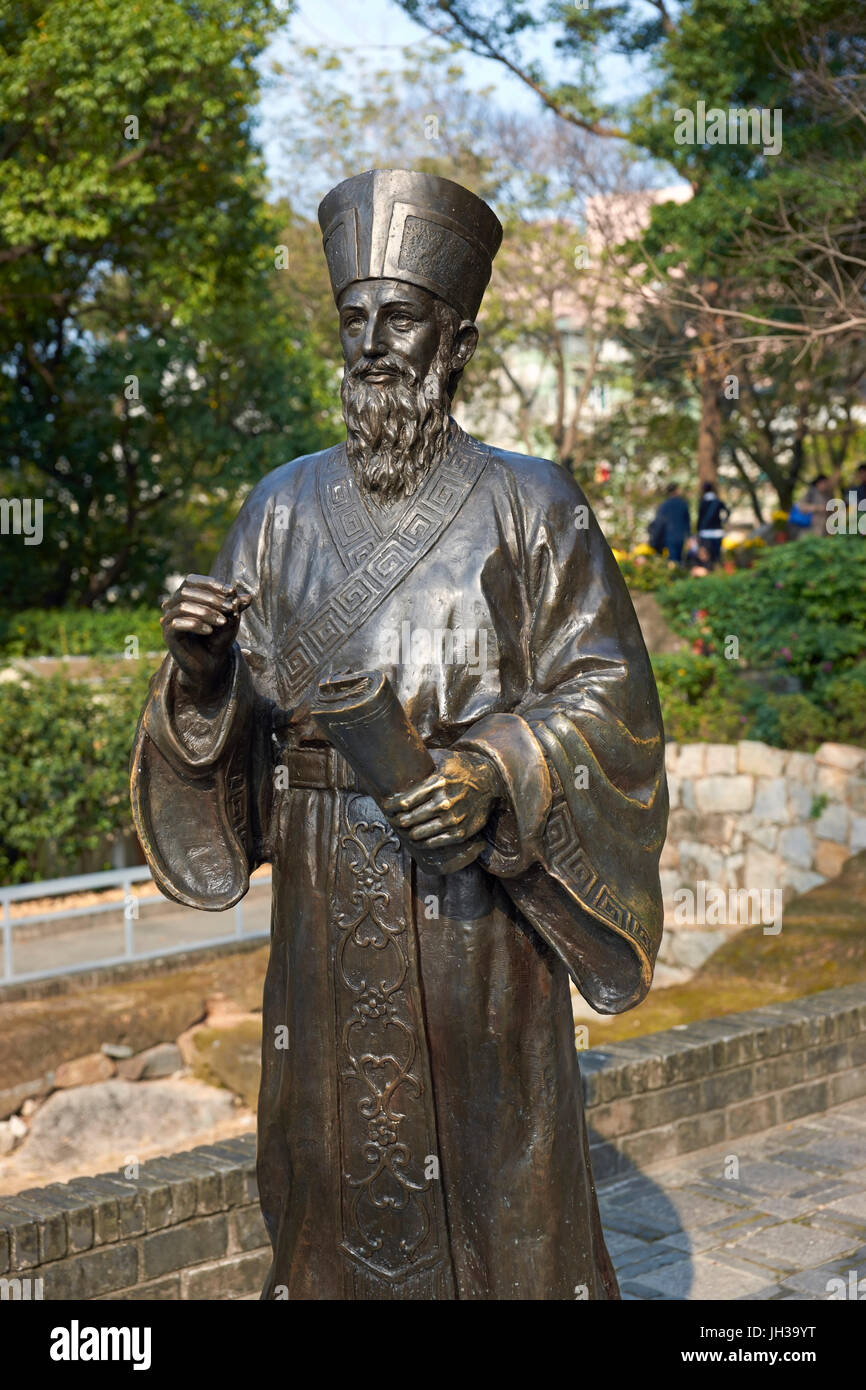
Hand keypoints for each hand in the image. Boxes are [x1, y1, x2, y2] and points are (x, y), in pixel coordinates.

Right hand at [161, 574, 251, 696]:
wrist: (211, 663)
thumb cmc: (219, 638)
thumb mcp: (230, 619)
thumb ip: (237, 606)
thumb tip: (249, 597)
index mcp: (185, 597)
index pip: (191, 581)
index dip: (211, 583)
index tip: (232, 591)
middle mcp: (172, 606)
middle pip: (186, 591)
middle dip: (211, 598)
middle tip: (230, 608)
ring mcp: (168, 620)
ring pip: (182, 606)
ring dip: (206, 612)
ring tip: (223, 621)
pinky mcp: (167, 635)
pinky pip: (177, 624)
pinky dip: (196, 625)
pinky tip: (210, 631)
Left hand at [380, 748, 501, 848]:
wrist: (490, 780)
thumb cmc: (461, 767)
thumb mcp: (442, 757)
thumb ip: (421, 760)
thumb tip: (395, 755)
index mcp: (437, 782)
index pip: (404, 802)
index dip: (391, 807)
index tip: (387, 807)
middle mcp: (444, 802)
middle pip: (408, 819)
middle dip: (397, 820)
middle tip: (393, 819)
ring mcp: (453, 819)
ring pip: (418, 834)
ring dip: (408, 833)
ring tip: (405, 829)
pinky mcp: (461, 832)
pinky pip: (434, 842)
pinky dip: (423, 842)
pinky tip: (419, 838)